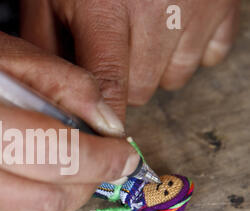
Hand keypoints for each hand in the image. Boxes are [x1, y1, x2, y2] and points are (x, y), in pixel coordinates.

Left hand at [21, 0, 239, 115]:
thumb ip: (45, 45)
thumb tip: (51, 94)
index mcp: (107, 8)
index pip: (110, 83)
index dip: (106, 117)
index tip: (103, 138)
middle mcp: (157, 10)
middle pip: (140, 88)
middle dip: (122, 81)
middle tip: (112, 51)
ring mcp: (197, 9)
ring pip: (174, 78)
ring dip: (154, 68)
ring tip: (140, 34)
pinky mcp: (224, 7)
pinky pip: (210, 57)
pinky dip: (189, 51)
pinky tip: (171, 28)